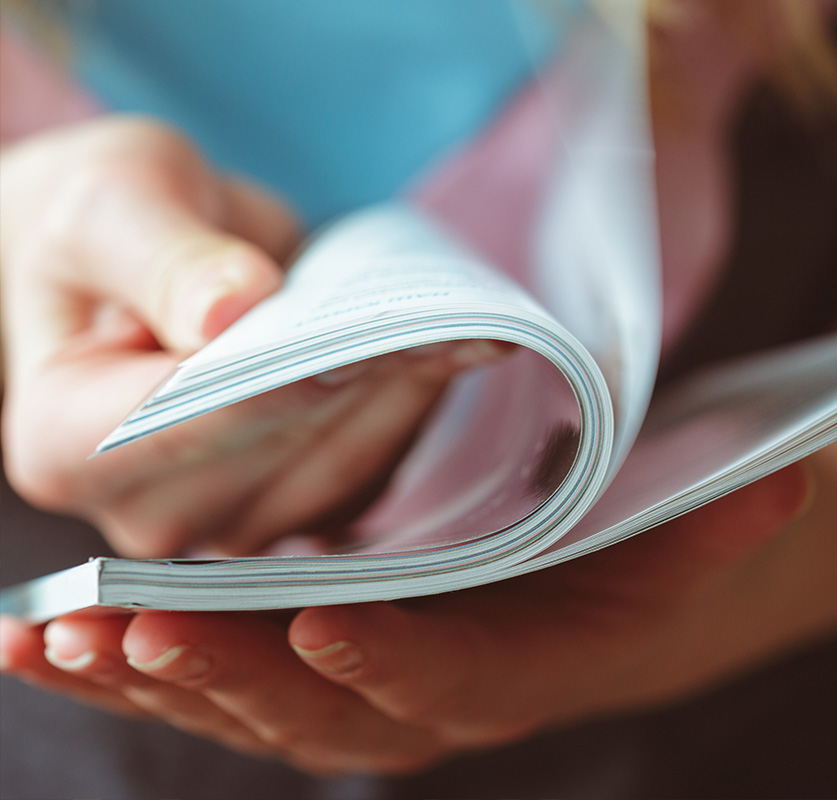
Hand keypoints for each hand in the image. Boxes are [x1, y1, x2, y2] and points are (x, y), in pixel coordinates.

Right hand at [0, 116, 499, 556]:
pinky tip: (450, 346)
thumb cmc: (113, 228)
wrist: (145, 264)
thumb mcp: (111, 204)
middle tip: (438, 313)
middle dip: (359, 377)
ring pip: (342, 467)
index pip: (183, 425)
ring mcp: (230, 522)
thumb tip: (227, 311)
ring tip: (458, 322)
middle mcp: (147, 511)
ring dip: (405, 392)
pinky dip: (414, 404)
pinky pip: (375, 469)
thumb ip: (160, 257)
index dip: (277, 380)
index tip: (358, 334)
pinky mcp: (300, 508)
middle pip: (275, 453)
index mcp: (62, 447)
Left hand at [0, 465, 809, 775]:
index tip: (328, 622)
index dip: (395, 664)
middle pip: (315, 707)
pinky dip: (117, 664)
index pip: (449, 684)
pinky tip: (37, 638)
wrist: (579, 605)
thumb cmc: (619, 567)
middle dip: (229, 674)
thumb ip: (723, 522)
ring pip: (235, 703)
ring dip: (146, 674)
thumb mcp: (678, 540)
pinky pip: (197, 677)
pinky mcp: (288, 667)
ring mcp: (342, 694)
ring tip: (55, 633)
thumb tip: (791, 486)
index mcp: (506, 674)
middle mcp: (414, 705)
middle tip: (140, 621)